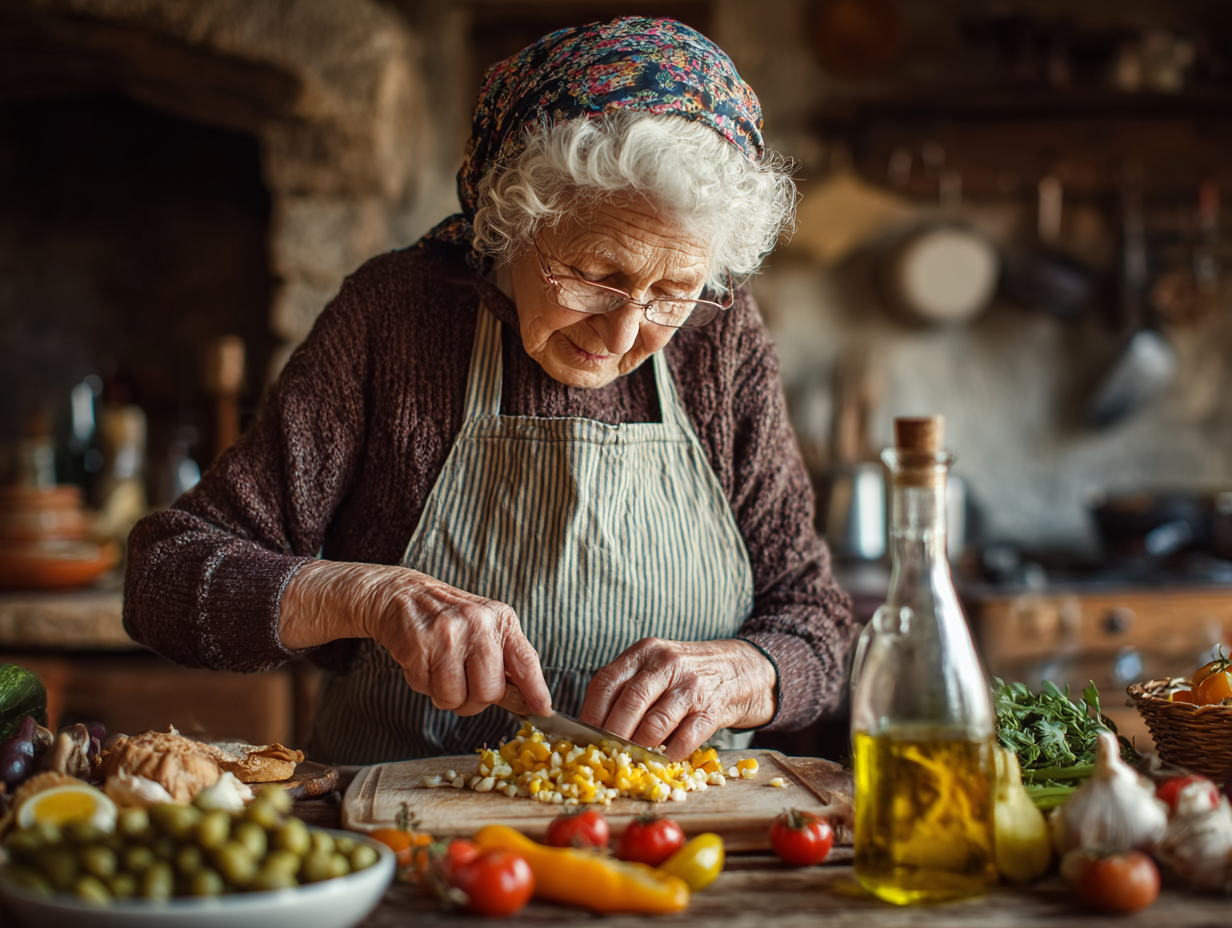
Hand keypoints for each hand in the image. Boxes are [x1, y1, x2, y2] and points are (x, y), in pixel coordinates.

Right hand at [280, 561, 551, 717]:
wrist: (402, 595)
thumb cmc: (449, 620)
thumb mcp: (486, 630)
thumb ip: (507, 664)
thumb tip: (530, 703)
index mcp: (501, 620)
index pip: (525, 660)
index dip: (535, 690)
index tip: (543, 709)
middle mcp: (479, 624)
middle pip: (489, 693)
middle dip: (474, 700)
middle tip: (462, 683)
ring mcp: (448, 634)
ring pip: (455, 699)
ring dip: (445, 695)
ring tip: (440, 669)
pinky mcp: (419, 646)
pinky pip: (426, 690)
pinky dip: (422, 684)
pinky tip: (422, 660)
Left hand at [579, 638, 776, 760]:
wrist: (740, 668)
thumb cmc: (686, 674)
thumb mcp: (655, 666)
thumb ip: (627, 688)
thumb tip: (591, 729)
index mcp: (644, 652)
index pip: (607, 681)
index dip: (591, 712)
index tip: (581, 736)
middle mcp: (666, 663)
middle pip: (629, 703)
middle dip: (612, 735)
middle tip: (602, 755)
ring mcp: (691, 685)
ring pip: (655, 723)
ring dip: (639, 748)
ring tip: (629, 761)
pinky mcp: (713, 708)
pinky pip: (686, 737)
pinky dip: (670, 754)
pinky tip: (662, 761)